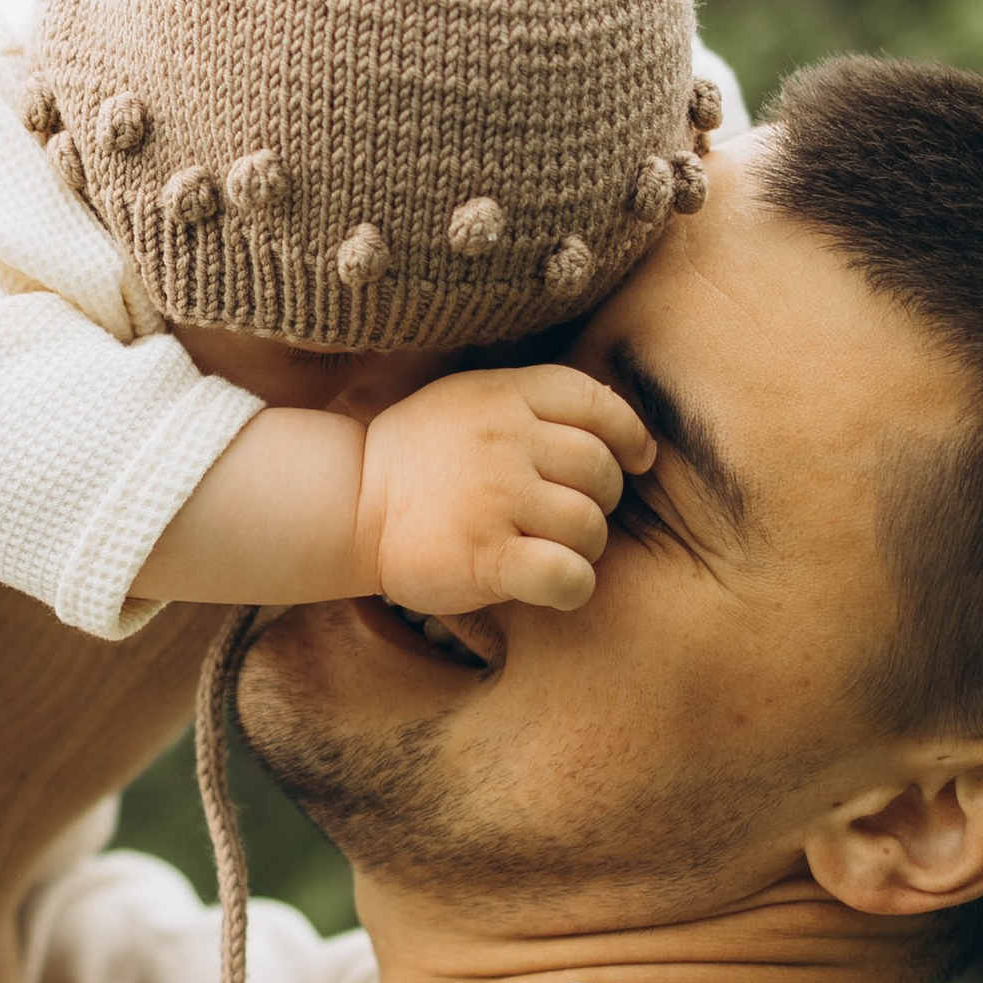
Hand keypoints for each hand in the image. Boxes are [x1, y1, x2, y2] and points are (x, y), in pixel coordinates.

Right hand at [357, 363, 652, 615]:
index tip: (634, 461)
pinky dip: (573, 586)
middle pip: (601, 471)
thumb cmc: (421, 458)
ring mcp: (494, 497)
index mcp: (504, 396)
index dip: (629, 436)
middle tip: (567, 515)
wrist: (348, 504)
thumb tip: (631, 436)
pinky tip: (551, 585)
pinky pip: (567, 574)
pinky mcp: (485, 555)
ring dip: (583, 547)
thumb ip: (536, 405)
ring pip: (590, 525)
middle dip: (600, 500)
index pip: (598, 404)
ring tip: (550, 549)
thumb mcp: (471, 400)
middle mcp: (504, 440)